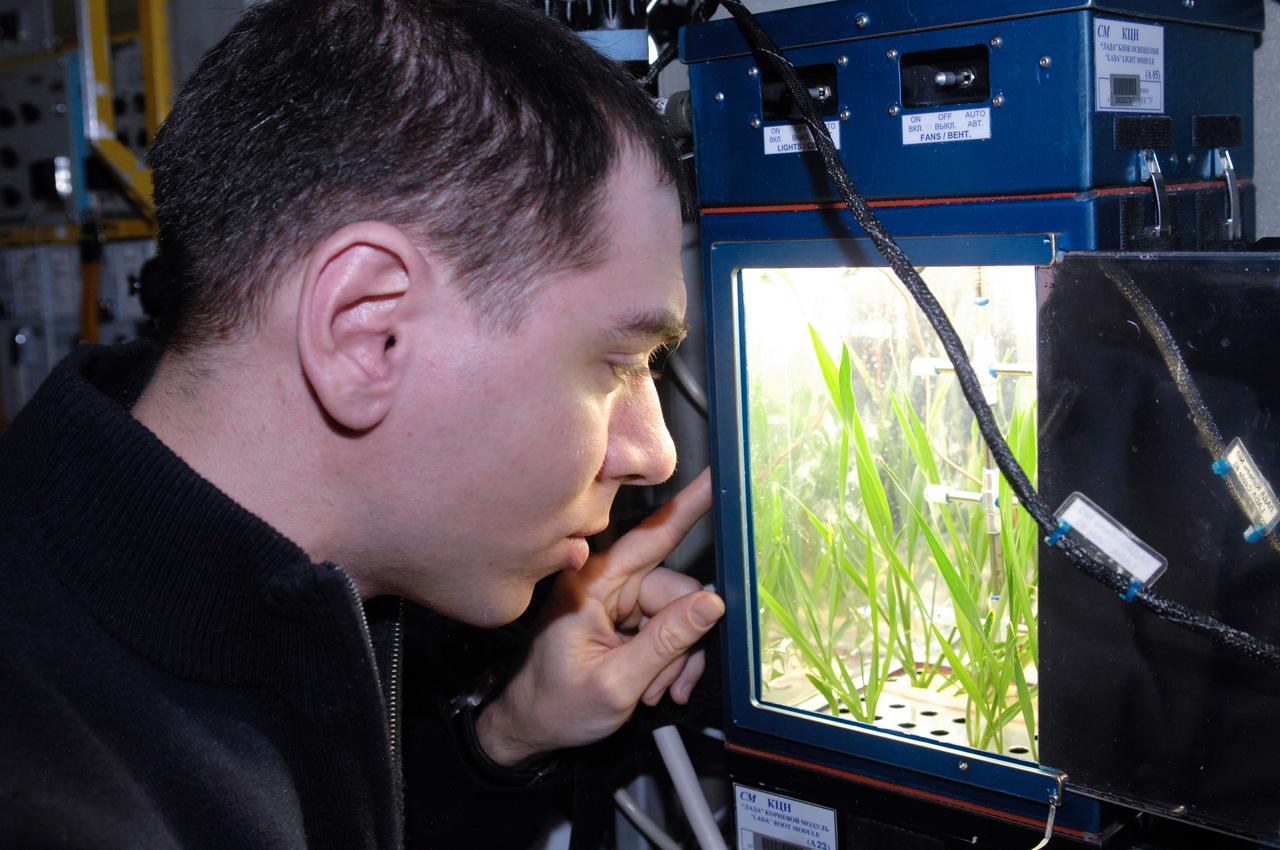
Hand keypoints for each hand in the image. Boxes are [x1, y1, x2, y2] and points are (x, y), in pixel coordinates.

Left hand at [475, 468, 723, 765]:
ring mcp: (615, 600)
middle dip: (683, 640)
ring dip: (676, 657)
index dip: (690, 506)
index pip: (653, 536)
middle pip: (675, 590)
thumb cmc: (555, 706)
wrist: (530, 727)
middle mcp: (605, 584)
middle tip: (670, 683)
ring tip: (655, 690)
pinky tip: (657, 685)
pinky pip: (667, 627)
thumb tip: (711, 603)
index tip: (716, 479)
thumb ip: (667, 641)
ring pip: (677, 613)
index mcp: (593, 586)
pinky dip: (670, 660)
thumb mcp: (616, 682)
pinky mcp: (622, 617)